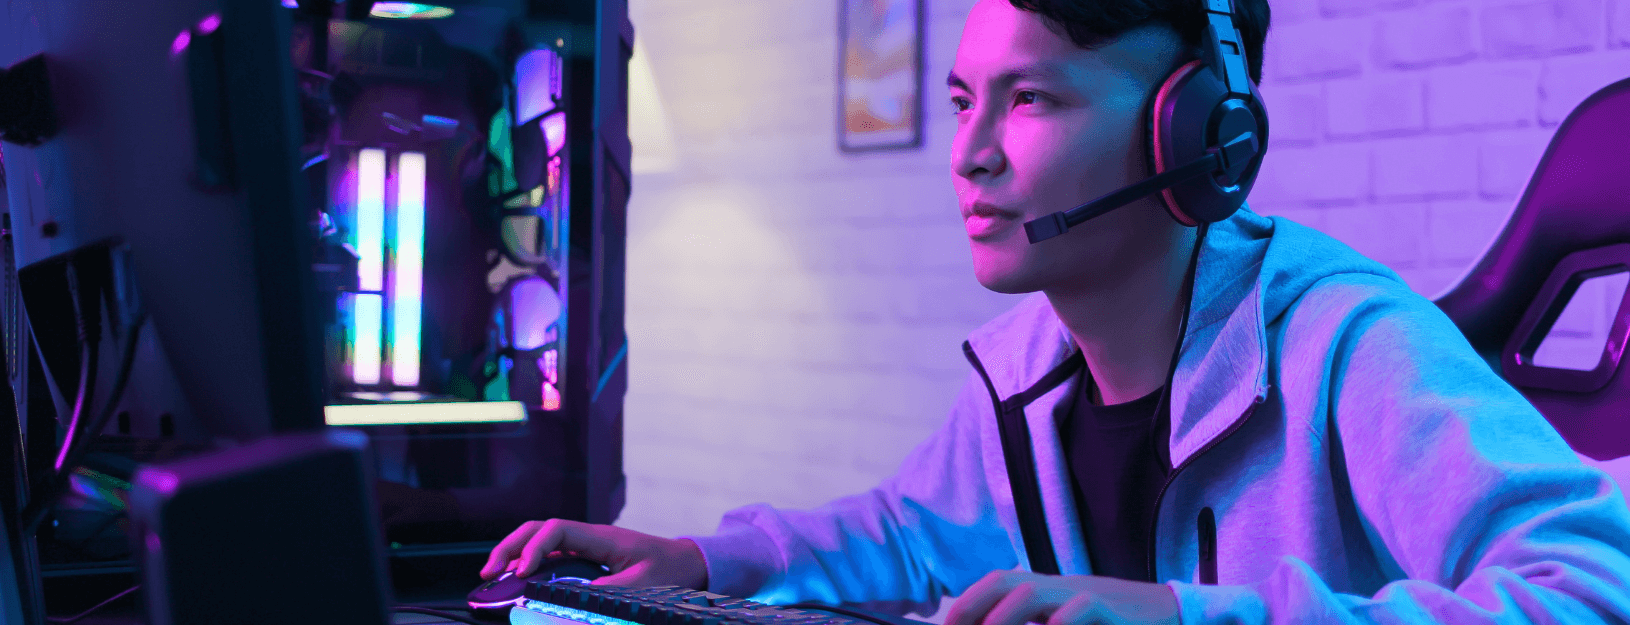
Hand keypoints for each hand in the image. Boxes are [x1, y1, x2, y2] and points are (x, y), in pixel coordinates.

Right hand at [480, 519, 709, 589]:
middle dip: (510, 547)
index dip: (533, 549)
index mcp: (601, 536)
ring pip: (539, 540)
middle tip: (488, 574)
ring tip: (493, 578)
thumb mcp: (644, 585)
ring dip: (514, 554)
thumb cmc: (670, 570)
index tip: (521, 574)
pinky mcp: (585, 559)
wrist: (688, 562)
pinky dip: (529, 565)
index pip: (556, 530)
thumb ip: (611, 593)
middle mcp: (588, 537)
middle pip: (538, 529)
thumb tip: (575, 601)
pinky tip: (516, 582)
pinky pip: (550, 556)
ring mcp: (585, 546)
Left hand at [944, 571, 1178, 624]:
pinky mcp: (1110, 609)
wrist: (1168, 617)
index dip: (966, 605)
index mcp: (1044, 590)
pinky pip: (1079, 610)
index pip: (994, 584)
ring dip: (1002, 618)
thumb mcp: (1064, 624)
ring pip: (1031, 594)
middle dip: (972, 607)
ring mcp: (1083, 594)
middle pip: (1004, 581)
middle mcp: (1058, 586)